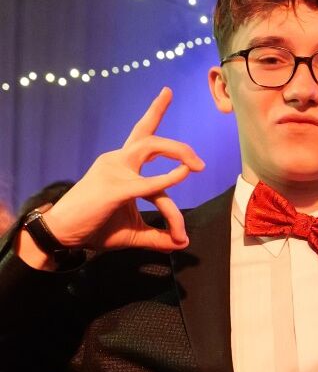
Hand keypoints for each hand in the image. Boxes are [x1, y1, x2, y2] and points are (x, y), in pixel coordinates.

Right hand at [33, 89, 203, 254]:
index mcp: (122, 165)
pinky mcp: (115, 189)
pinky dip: (168, 181)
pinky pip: (147, 184)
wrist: (64, 234)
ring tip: (197, 166)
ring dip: (178, 152)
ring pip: (151, 146)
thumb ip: (158, 237)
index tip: (184, 206)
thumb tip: (183, 243)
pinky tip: (184, 174)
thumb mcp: (133, 232)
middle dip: (169, 127)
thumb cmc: (95, 228)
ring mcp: (115, 170)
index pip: (146, 145)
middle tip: (199, 158)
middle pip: (145, 133)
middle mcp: (118, 160)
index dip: (173, 175)